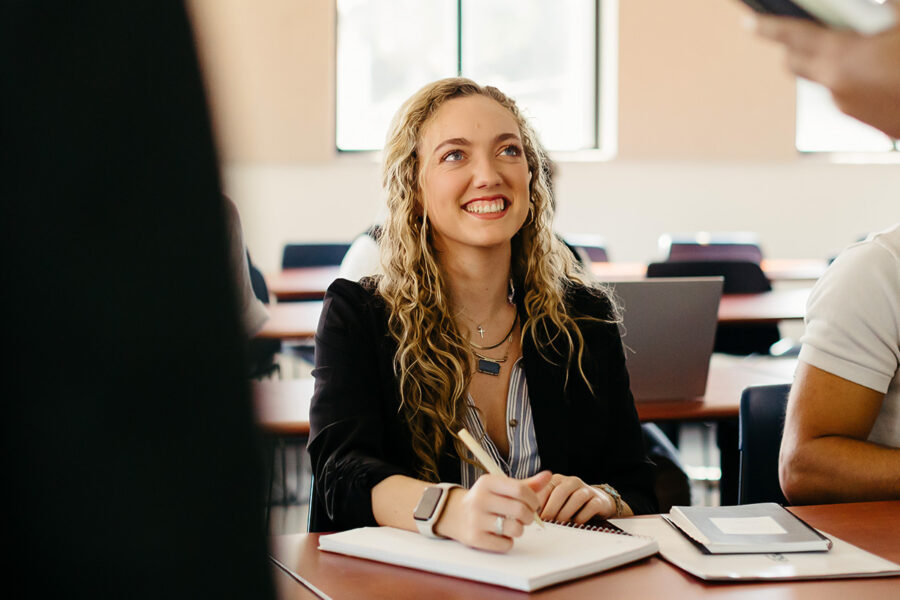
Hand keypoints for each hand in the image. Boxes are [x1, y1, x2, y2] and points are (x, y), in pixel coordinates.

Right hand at [436, 471, 550, 551]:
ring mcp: (475, 519)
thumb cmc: (486, 500)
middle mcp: (479, 499)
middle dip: (529, 516)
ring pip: (515, 529)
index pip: (520, 489)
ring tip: (513, 526)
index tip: (534, 504)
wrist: (455, 514)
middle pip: (520, 510)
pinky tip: (501, 535)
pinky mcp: (475, 538)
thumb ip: (526, 484)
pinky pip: (505, 544)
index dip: (533, 499)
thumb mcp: (502, 488)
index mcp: (487, 482)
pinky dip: (508, 542)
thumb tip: (548, 476)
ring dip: (519, 530)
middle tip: (526, 517)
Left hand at [537, 474, 616, 523]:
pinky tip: (575, 523)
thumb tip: (526, 514)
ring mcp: (586, 489)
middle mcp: (571, 482)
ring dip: (566, 514)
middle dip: (552, 509)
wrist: (596, 503)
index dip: (539, 503)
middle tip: (546, 523)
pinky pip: (591, 507)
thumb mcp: (552, 500)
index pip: (545, 487)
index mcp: (557, 480)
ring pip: (576, 498)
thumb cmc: (568, 504)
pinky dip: (582, 517)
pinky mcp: (598, 500)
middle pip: (560, 492)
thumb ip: (539, 504)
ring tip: (560, 525)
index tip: (533, 516)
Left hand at [753, 14, 899, 137]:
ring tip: (862, 54)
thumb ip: (881, 13)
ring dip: (830, 67)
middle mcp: (836, 86)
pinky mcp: (862, 122)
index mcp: (842, 56)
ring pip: (823, 82)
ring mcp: (847, 107)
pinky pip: (846, 97)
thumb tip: (873, 7)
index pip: (793, 36)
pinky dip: (852, 84)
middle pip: (795, 65)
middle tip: (803, 38)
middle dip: (793, 50)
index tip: (749, 23)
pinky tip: (879, 76)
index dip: (768, 28)